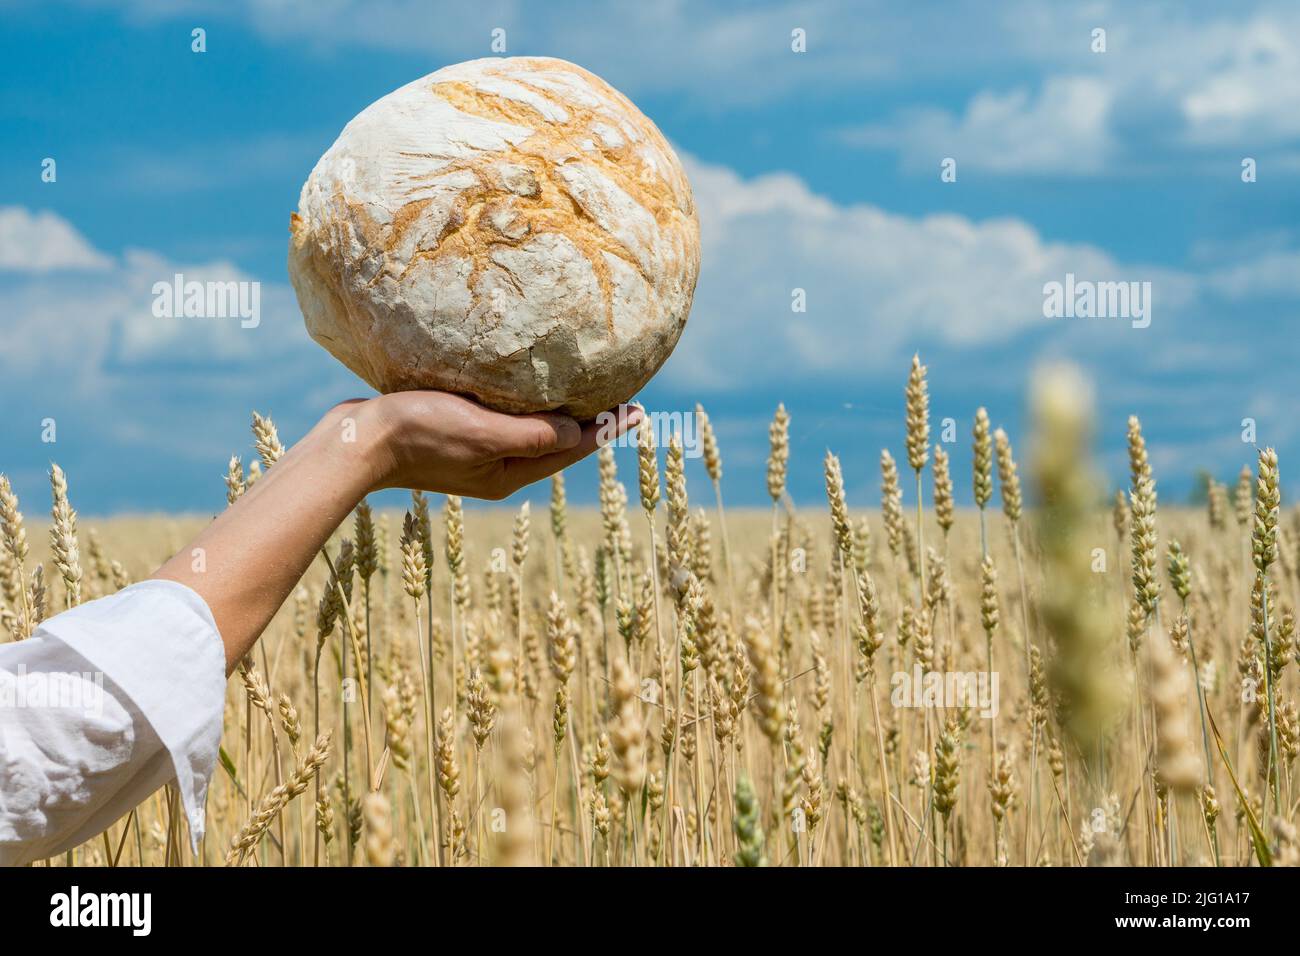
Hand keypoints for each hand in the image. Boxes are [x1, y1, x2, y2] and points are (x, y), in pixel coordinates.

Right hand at [363, 391, 642, 499]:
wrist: (355, 442)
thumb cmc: (418, 434)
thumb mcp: (481, 433)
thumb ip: (531, 434)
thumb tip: (578, 431)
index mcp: (508, 473)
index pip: (570, 448)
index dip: (606, 429)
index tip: (638, 410)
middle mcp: (497, 468)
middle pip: (556, 443)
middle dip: (590, 423)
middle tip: (624, 401)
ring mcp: (475, 453)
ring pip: (531, 432)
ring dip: (560, 414)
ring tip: (587, 394)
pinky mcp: (455, 435)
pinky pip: (504, 420)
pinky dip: (525, 406)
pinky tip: (527, 388)